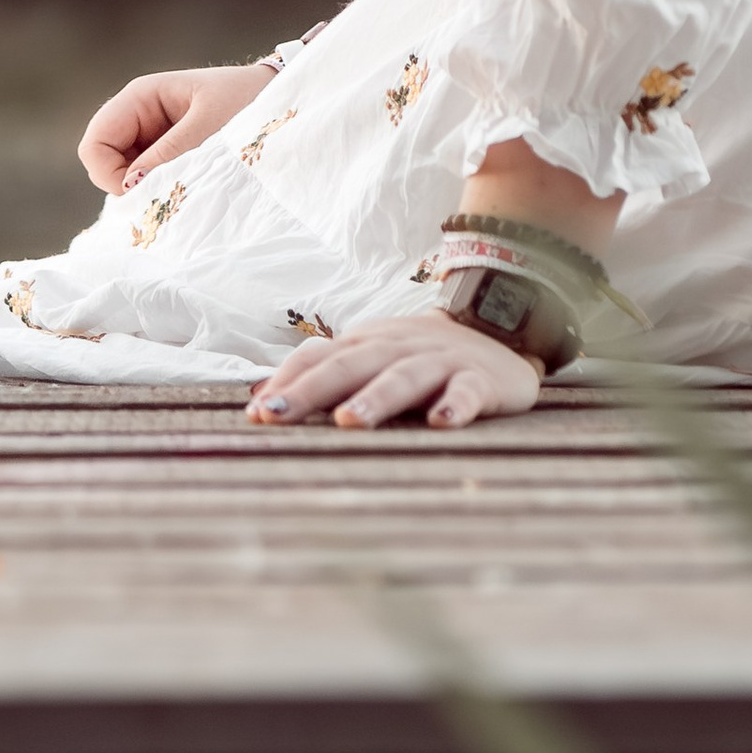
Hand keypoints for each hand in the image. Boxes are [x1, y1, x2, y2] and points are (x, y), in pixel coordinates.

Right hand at [81, 60, 280, 196]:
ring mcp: (150, 136)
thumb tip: (132, 183)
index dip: (108, 174)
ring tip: (182, 189)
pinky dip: (157, 190)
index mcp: (141, 96)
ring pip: (122, 175)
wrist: (279, 97)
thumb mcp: (211, 127)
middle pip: (103, 162)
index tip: (143, 192)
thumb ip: (171, 153)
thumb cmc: (247, 100)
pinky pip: (145, 179)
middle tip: (164, 195)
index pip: (96, 142)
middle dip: (125, 185)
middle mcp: (138, 116)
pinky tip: (184, 190)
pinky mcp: (165, 154)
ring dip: (144, 190)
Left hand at [246, 309, 540, 431]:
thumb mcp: (369, 357)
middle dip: (311, 391)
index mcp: (365, 345)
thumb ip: (323, 374)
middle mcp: (396, 348)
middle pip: (350, 367)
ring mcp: (439, 361)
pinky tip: (443, 423)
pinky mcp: (480, 380)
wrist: (496, 329)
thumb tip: (259, 402)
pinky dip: (456, 405)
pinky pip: (468, 391)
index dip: (286, 383)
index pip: (318, 358)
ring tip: (349, 422)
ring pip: (404, 377)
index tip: (255, 414)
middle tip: (278, 416)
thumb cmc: (417, 356)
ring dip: (375, 399)